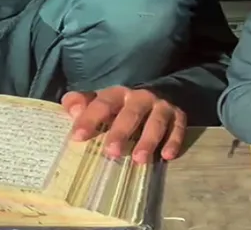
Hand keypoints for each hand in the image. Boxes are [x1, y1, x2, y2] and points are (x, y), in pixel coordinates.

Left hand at [61, 86, 185, 162]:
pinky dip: (174, 141)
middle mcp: (141, 97)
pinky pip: (178, 128)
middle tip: (112, 152)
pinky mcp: (179, 115)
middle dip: (121, 132)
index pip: (103, 103)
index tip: (77, 137)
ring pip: (155, 122)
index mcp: (118, 93)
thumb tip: (71, 109)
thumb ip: (82, 103)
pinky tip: (167, 156)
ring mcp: (161, 106)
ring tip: (139, 159)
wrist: (162, 91)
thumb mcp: (102, 100)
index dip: (90, 119)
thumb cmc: (123, 104)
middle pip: (131, 113)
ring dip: (148, 140)